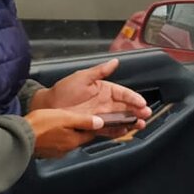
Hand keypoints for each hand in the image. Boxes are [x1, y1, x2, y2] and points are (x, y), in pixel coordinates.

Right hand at [25, 109, 104, 158]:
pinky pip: (56, 144)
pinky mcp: (46, 152)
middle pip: (78, 138)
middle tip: (70, 118)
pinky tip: (49, 130)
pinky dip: (55, 138)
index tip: (88, 118)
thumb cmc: (40, 124)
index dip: (90, 125)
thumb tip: (100, 123)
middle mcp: (66, 149)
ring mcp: (56, 152)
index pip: (90, 134)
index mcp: (73, 141)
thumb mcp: (66, 117)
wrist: (20, 134)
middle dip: (77, 129)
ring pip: (67, 141)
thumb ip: (84, 121)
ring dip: (65, 133)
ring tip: (57, 122)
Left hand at [36, 59, 150, 135]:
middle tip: (145, 115)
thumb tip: (115, 61)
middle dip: (136, 111)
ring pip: (120, 119)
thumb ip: (100, 71)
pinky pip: (109, 130)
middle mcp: (104, 103)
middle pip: (124, 107)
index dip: (133, 98)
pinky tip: (125, 131)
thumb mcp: (82, 77)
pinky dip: (118, 131)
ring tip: (140, 124)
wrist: (49, 107)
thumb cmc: (63, 91)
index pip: (122, 93)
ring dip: (130, 122)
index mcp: (103, 90)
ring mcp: (100, 116)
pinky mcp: (94, 127)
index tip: (142, 102)